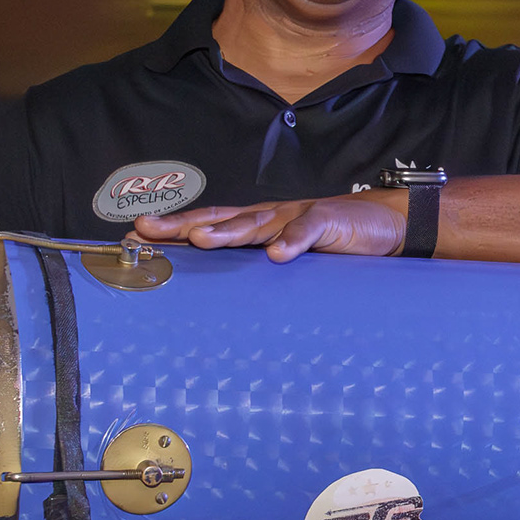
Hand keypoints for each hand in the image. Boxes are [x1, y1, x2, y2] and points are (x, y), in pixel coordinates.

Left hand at [134, 192, 406, 261]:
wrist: (384, 224)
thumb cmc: (330, 243)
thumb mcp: (289, 257)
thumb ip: (259, 270)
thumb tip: (219, 302)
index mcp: (257, 224)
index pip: (208, 223)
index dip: (172, 229)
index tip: (134, 237)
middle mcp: (269, 216)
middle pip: (219, 218)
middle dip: (183, 225)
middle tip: (148, 230)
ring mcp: (296, 217)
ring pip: (257, 222)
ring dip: (228, 231)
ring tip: (203, 239)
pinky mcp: (327, 222)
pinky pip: (308, 230)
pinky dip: (293, 242)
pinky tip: (279, 254)